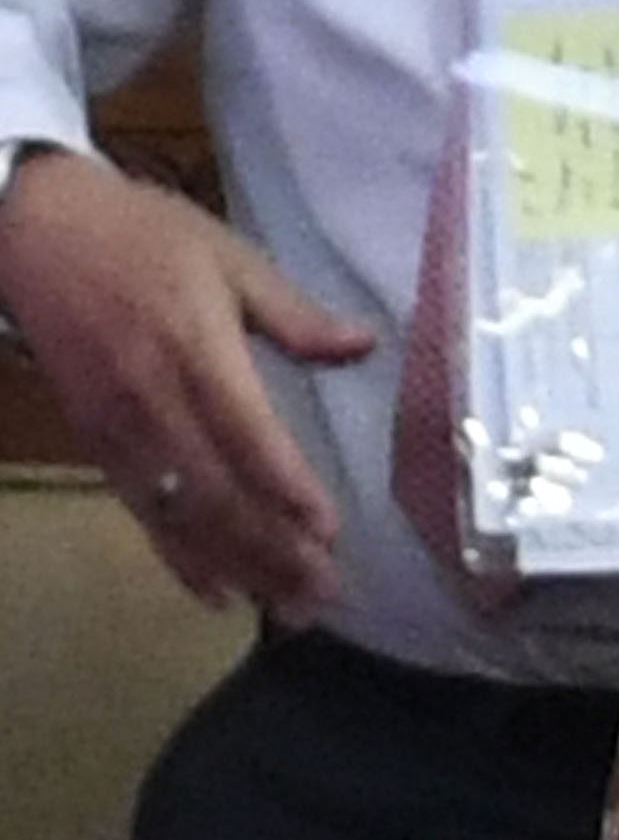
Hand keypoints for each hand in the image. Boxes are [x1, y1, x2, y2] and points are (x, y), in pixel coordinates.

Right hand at [0, 148, 372, 616]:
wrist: (30, 230)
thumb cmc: (141, 237)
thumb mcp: (225, 256)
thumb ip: (294, 313)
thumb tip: (364, 345)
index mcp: (193, 347)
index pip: (244, 431)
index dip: (284, 486)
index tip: (327, 530)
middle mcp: (152, 397)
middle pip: (216, 490)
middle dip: (271, 549)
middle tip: (324, 593)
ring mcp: (118, 426)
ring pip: (180, 512)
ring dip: (235, 565)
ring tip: (287, 609)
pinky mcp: (96, 442)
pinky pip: (142, 510)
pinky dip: (180, 556)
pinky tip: (219, 593)